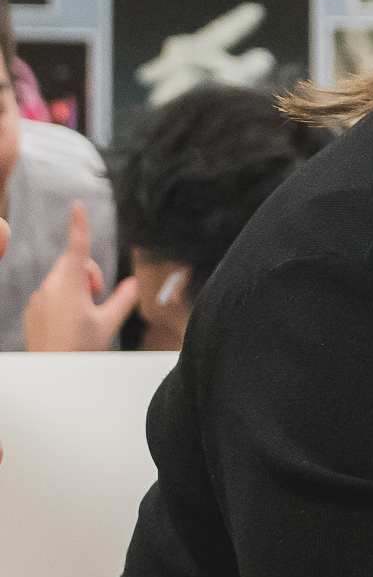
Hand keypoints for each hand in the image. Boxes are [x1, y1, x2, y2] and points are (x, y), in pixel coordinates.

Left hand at [22, 203, 137, 352]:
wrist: (52, 371)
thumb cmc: (80, 349)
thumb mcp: (108, 323)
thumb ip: (122, 299)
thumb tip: (134, 283)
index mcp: (70, 284)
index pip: (77, 248)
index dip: (79, 225)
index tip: (78, 205)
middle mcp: (50, 286)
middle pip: (72, 264)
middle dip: (89, 275)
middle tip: (99, 298)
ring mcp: (38, 298)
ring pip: (62, 280)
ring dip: (77, 289)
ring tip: (86, 316)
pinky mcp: (33, 310)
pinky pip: (51, 295)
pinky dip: (64, 301)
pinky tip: (70, 324)